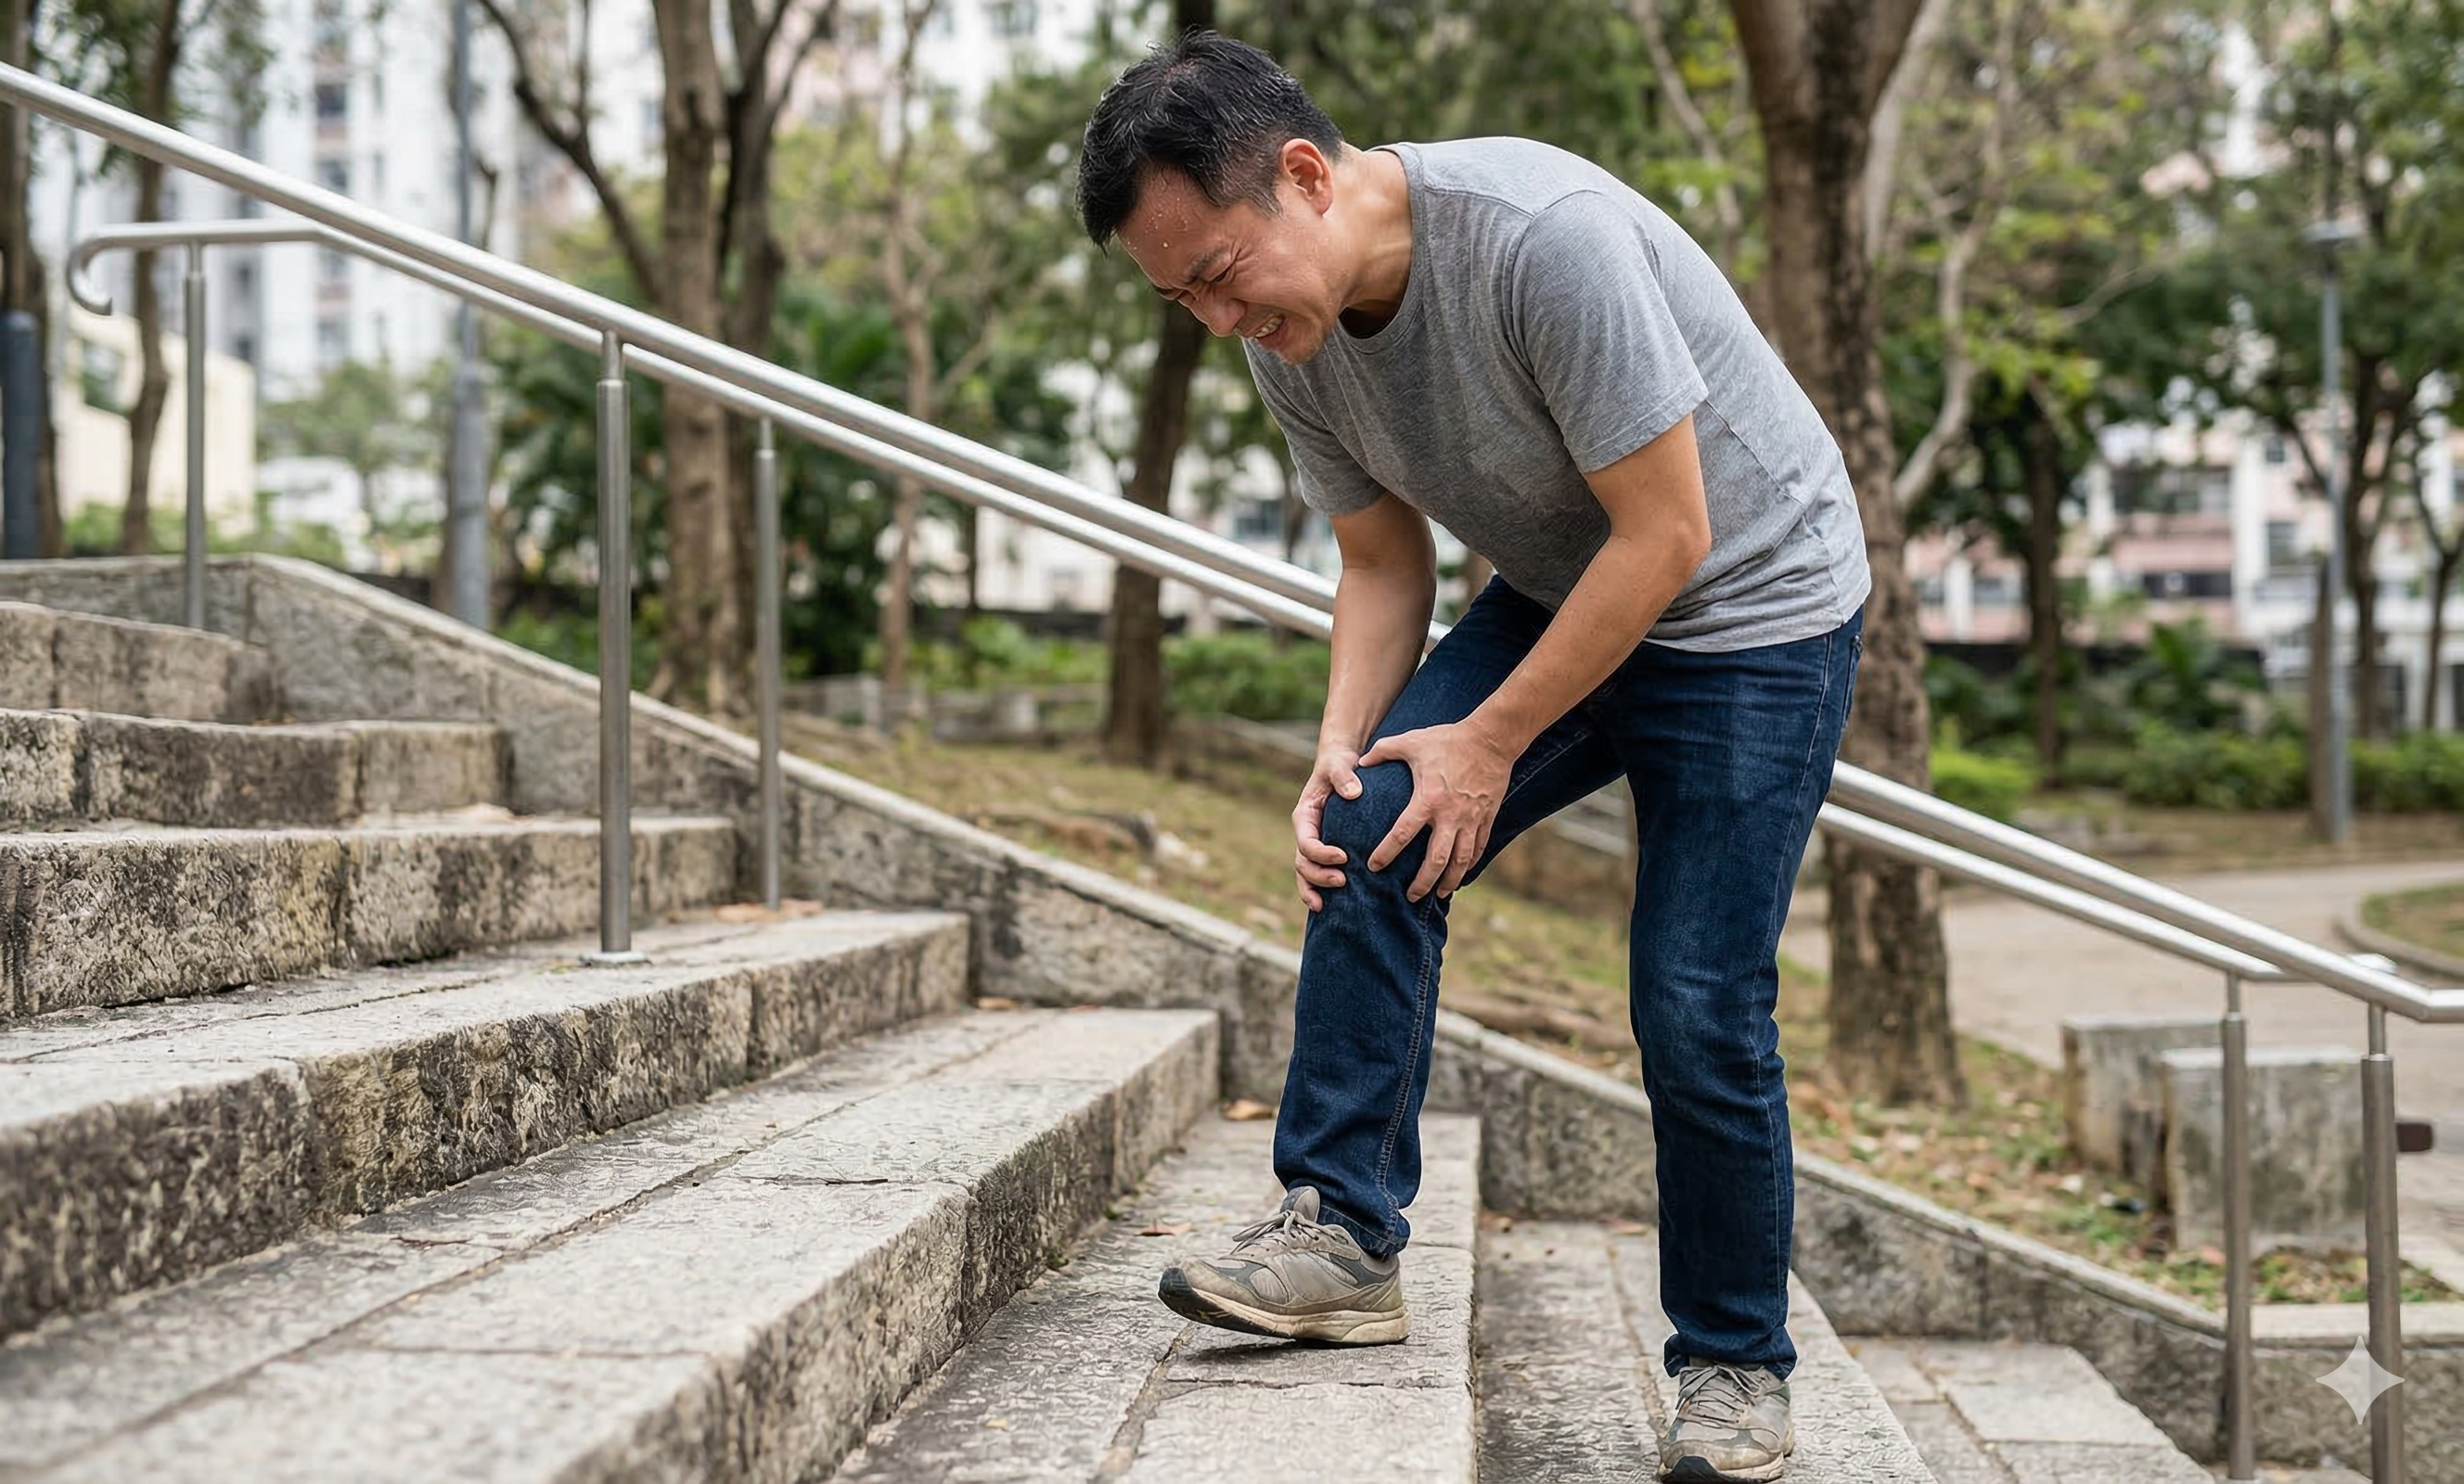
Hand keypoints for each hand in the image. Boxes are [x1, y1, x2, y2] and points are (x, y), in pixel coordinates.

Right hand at [1293, 744, 1364, 912]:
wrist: (1342, 767)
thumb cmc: (1339, 765)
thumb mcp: (1339, 765)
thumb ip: (1344, 776)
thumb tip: (1354, 793)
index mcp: (1304, 816)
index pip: (1306, 842)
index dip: (1322, 853)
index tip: (1345, 856)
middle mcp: (1306, 833)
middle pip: (1303, 863)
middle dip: (1319, 877)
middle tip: (1343, 881)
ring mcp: (1315, 844)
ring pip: (1307, 874)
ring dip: (1316, 888)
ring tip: (1329, 905)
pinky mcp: (1327, 850)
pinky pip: (1319, 873)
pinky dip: (1321, 890)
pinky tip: (1331, 906)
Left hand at [1359, 721, 1513, 901]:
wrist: (1492, 738)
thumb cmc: (1448, 739)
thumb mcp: (1411, 741)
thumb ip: (1383, 751)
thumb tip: (1360, 763)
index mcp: (1428, 799)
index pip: (1403, 834)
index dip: (1387, 853)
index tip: (1374, 866)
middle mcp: (1450, 815)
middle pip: (1436, 860)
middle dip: (1422, 882)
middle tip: (1410, 896)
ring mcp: (1471, 819)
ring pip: (1460, 861)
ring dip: (1449, 880)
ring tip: (1439, 894)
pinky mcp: (1487, 818)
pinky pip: (1478, 848)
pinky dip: (1469, 865)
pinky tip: (1460, 874)